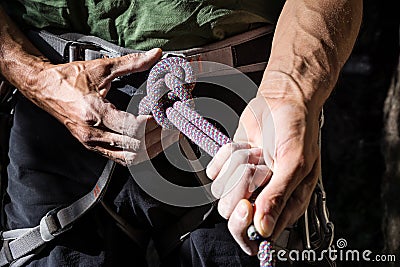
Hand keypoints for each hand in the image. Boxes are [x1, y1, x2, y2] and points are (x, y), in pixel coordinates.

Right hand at [28, 48, 177, 164]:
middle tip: (175, 130)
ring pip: (129, 158)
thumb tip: (155, 55)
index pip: (131, 127)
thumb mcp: (102, 68)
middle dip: (158, 139)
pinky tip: (151, 147)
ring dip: (151, 151)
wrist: (43, 88)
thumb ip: (132, 62)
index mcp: (94, 112)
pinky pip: (120, 158)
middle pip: (134, 146)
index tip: (167, 118)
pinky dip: (138, 155)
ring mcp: (92, 143)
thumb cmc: (68, 79)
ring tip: (167, 140)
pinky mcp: (92, 146)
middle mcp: (93, 133)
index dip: (153, 126)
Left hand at [207, 95, 320, 254]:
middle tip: (257, 169)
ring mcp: (245, 182)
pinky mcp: (231, 166)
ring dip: (239, 165)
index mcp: (287, 204)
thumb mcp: (295, 162)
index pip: (258, 234)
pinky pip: (215, 170)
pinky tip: (247, 146)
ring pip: (222, 190)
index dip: (247, 221)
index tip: (247, 204)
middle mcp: (264, 197)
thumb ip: (279, 196)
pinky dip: (228, 154)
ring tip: (258, 153)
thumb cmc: (296, 128)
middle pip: (233, 213)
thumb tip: (263, 228)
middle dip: (241, 186)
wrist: (282, 99)